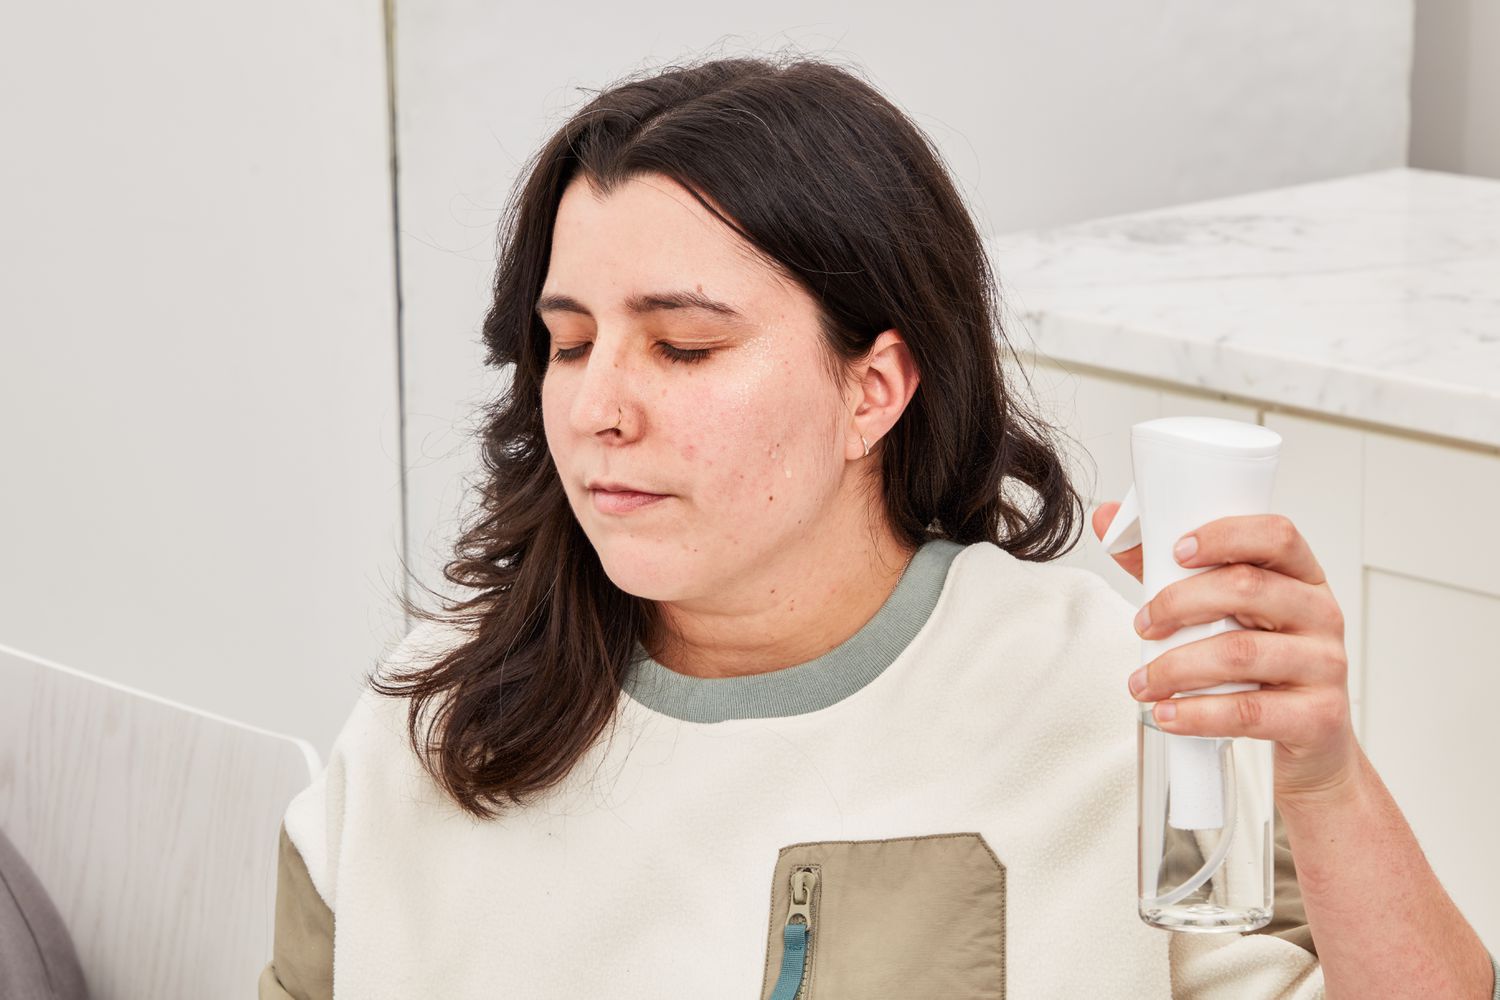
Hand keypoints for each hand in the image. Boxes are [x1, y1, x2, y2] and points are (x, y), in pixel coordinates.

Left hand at [1090, 503, 1365, 807]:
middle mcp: (1321, 612)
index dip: (1223, 536)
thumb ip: (1165, 568)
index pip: (1275, 535)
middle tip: (1143, 626)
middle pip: (1247, 588)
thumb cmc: (1262, 662)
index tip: (1175, 552)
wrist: (1312, 738)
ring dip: (1176, 667)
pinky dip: (1198, 713)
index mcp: (1301, 576)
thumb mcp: (1222, 610)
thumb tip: (1106, 520)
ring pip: (1240, 653)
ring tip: (1143, 682)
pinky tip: (1168, 713)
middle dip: (1178, 604)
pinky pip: (1249, 711)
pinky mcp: (1319, 716)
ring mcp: (1326, 664)